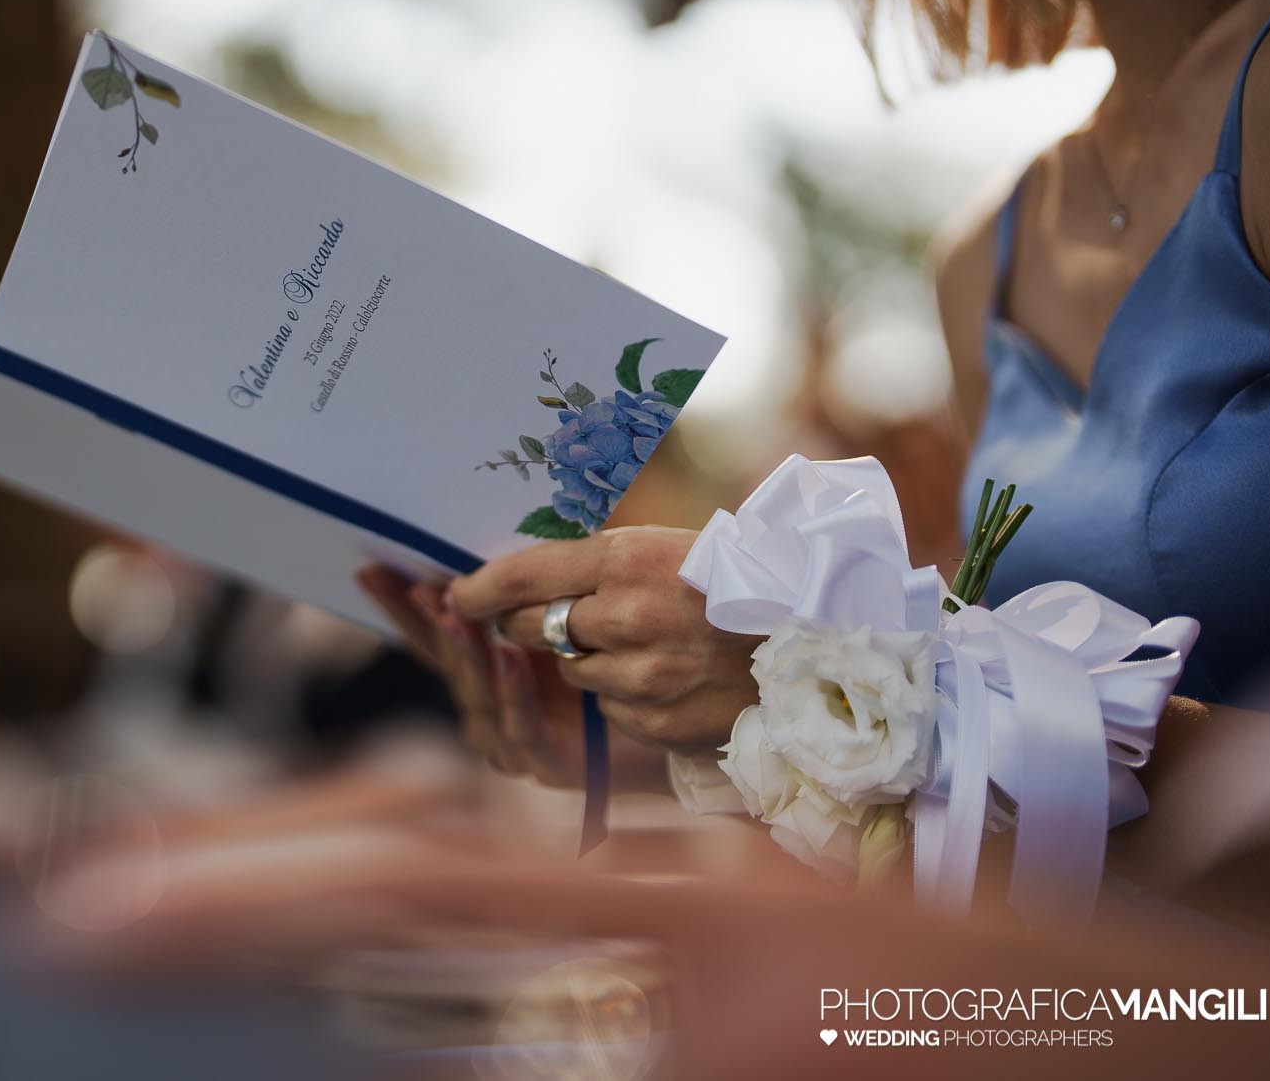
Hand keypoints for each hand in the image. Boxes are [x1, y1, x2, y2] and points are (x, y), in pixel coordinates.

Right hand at [354, 564, 663, 788]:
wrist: (667, 720)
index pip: (430, 631)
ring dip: (468, 653)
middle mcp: (486, 704)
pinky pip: (522, 727)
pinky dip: (513, 694)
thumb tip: (490, 530)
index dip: (398, 604)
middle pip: (448, 661)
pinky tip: (510, 660)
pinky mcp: (547, 761)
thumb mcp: (558, 615)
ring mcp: (510, 737)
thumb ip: (525, 587)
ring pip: (479, 692)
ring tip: (459, 615)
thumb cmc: (610, 660)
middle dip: (432, 623)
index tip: (371, 569)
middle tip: (422, 589)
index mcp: (483, 668)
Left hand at [448, 526, 759, 754]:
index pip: (523, 574)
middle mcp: (625, 616)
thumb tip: (523, 579)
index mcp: (626, 558)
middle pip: (533, 625)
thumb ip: (598, 563)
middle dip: (530, 623)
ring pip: (572, 670)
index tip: (456, 594)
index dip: (480, 587)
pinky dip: (623, 694)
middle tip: (553, 616)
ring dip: (589, 659)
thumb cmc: (736, 583)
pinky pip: (608, 706)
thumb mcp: (666, 548)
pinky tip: (666, 676)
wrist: (813, 643)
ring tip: (641, 643)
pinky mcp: (651, 720)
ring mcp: (638, 674)